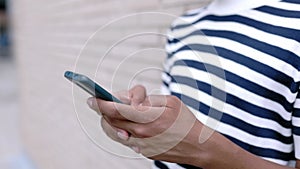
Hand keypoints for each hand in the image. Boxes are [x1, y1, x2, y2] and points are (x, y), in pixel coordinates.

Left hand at [87, 85, 206, 166]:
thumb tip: (130, 101)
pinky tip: (132, 124)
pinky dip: (124, 129)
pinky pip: (126, 139)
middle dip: (104, 109)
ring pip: (115, 131)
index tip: (91, 98)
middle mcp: (140, 133)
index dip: (100, 102)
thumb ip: (148, 99)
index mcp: (147, 117)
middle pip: (111, 120)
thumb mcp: (170, 102)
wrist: (197, 146)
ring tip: (118, 112)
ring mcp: (141, 145)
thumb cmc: (185, 121)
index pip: (115, 109)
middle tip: (105, 101)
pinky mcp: (143, 152)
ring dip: (112, 120)